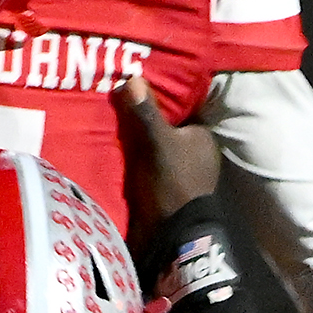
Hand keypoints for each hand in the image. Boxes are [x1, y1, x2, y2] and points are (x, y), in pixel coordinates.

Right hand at [113, 74, 218, 228]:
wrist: (171, 234)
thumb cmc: (172, 183)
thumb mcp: (158, 143)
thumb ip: (146, 112)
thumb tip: (133, 77)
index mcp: (202, 136)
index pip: (181, 106)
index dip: (160, 95)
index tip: (136, 82)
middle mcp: (196, 152)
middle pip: (166, 125)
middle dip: (145, 116)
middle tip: (117, 97)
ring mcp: (180, 171)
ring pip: (155, 144)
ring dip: (136, 137)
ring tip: (110, 118)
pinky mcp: (165, 188)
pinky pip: (146, 162)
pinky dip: (133, 156)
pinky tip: (114, 146)